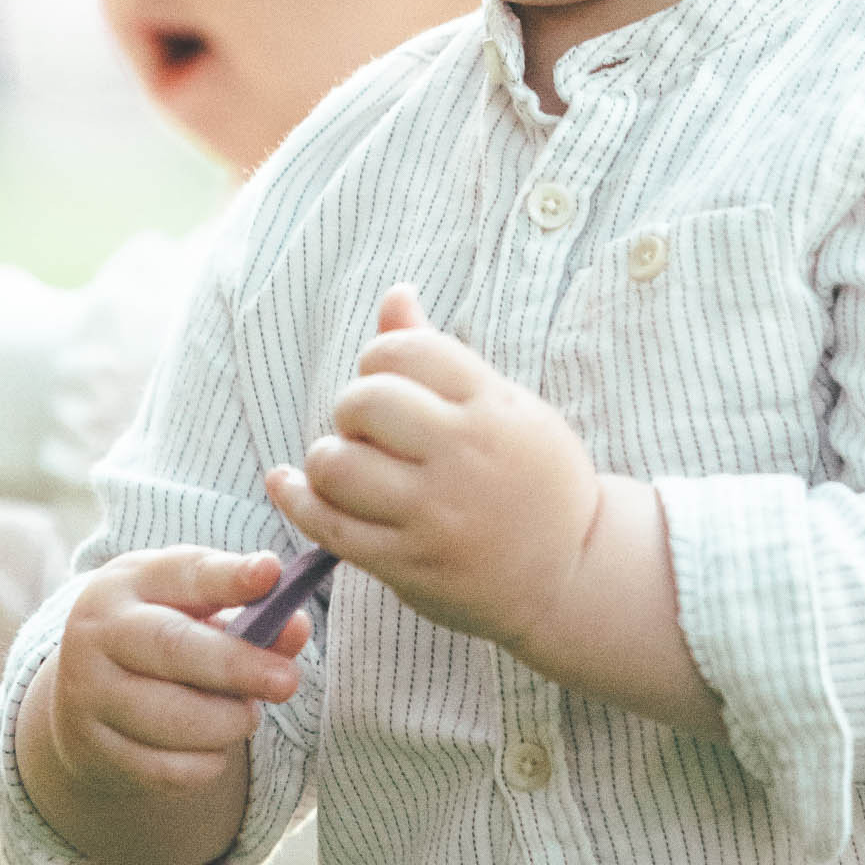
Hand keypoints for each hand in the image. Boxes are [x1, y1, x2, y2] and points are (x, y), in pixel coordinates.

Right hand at [17, 545, 311, 864]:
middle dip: (237, 665)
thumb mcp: (195, 608)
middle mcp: (98, 632)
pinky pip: (164, 768)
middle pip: (173, 646)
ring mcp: (88, 693)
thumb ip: (251, 615)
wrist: (85, 693)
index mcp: (129, 583)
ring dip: (225, 722)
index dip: (229, 576)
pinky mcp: (93, 749)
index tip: (270, 574)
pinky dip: (205, 763)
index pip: (184, 574)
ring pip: (170, 716)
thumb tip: (297, 628)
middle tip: (287, 681)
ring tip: (245, 715)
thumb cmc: (160, 635)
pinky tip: (212, 747)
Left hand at [267, 287, 600, 648]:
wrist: (575, 571)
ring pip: (337, 466)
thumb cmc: (533, 476)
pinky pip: (329, 526)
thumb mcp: (505, 405)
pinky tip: (289, 485)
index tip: (388, 382)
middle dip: (351, 408)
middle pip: (365, 402)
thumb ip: (440, 353)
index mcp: (492, 405)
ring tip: (345, 467)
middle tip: (366, 429)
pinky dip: (296, 499)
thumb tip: (396, 293)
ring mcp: (436, 513)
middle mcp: (464, 455)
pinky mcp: (410, 564)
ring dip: (326, 458)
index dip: (380, 358)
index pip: (408, 350)